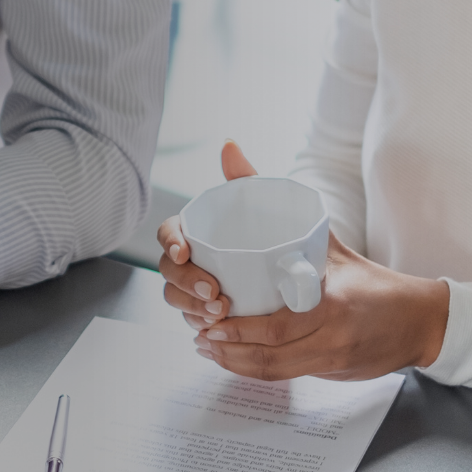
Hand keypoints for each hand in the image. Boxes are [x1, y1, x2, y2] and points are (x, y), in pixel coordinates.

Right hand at [158, 140, 260, 325]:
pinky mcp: (205, 311)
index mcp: (196, 230)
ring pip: (176, 299)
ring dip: (191, 308)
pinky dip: (200, 324)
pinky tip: (216, 328)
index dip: (171, 243)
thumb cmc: (276, 233)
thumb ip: (244, 176)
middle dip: (185, 283)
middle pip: (168, 271)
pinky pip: (192, 320)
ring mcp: (194, 287)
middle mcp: (190, 259)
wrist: (303, 274)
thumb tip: (228, 143)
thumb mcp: (264, 204)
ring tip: (221, 312)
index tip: (187, 253)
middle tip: (214, 292)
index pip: (168, 233)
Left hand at [159, 140, 447, 380]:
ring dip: (234, 364)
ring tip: (207, 348)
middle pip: (270, 352)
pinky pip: (287, 377)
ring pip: (274, 370)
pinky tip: (233, 362)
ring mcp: (333, 358)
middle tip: (200, 333)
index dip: (237, 329)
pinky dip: (255, 371)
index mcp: (331, 301)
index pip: (276, 324)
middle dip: (228, 347)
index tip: (210, 315)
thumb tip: (229, 150)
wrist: (418, 318)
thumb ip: (272, 192)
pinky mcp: (333, 373)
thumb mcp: (324, 234)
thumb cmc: (366, 274)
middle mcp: (333, 334)